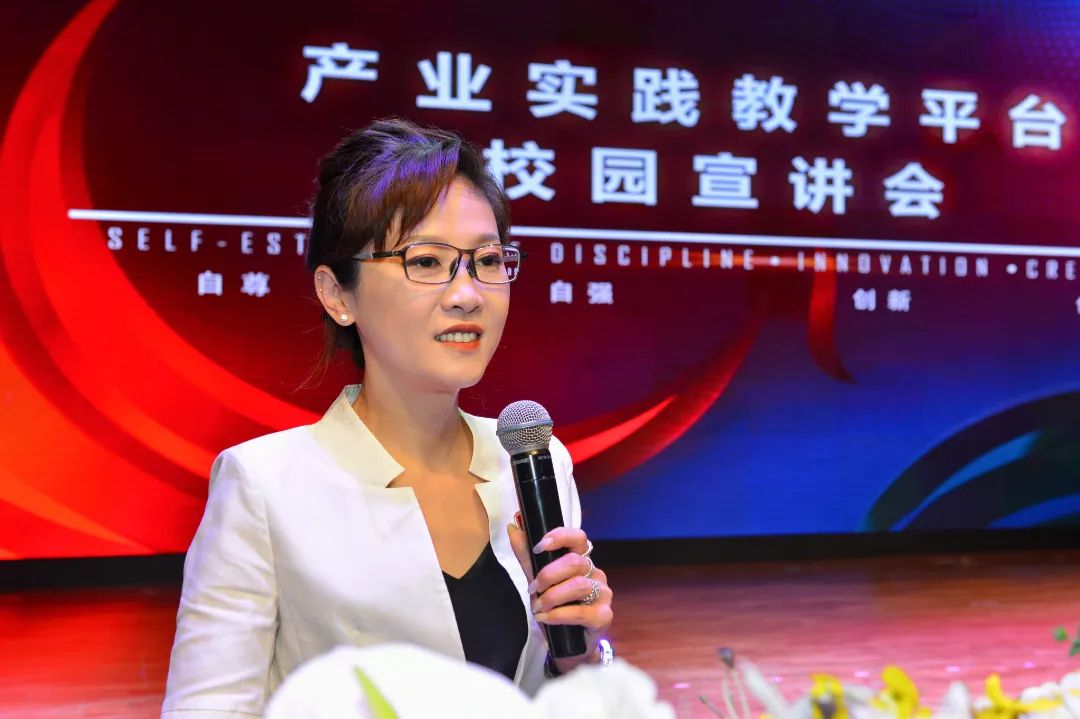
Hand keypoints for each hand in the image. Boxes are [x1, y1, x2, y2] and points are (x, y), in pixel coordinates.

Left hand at [506, 516, 613, 673]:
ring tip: (538, 608)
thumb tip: (513, 527)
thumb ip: (527, 556)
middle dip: (548, 574)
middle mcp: (596, 573)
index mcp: (582, 560)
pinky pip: (580, 611)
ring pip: (578, 585)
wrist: (567, 645)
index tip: (539, 547)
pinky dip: (558, 615)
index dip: (560, 537)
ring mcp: (603, 594)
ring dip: (552, 596)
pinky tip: (545, 619)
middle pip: (575, 562)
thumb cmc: (556, 609)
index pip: (578, 537)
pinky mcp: (604, 616)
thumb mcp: (538, 581)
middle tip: (532, 589)